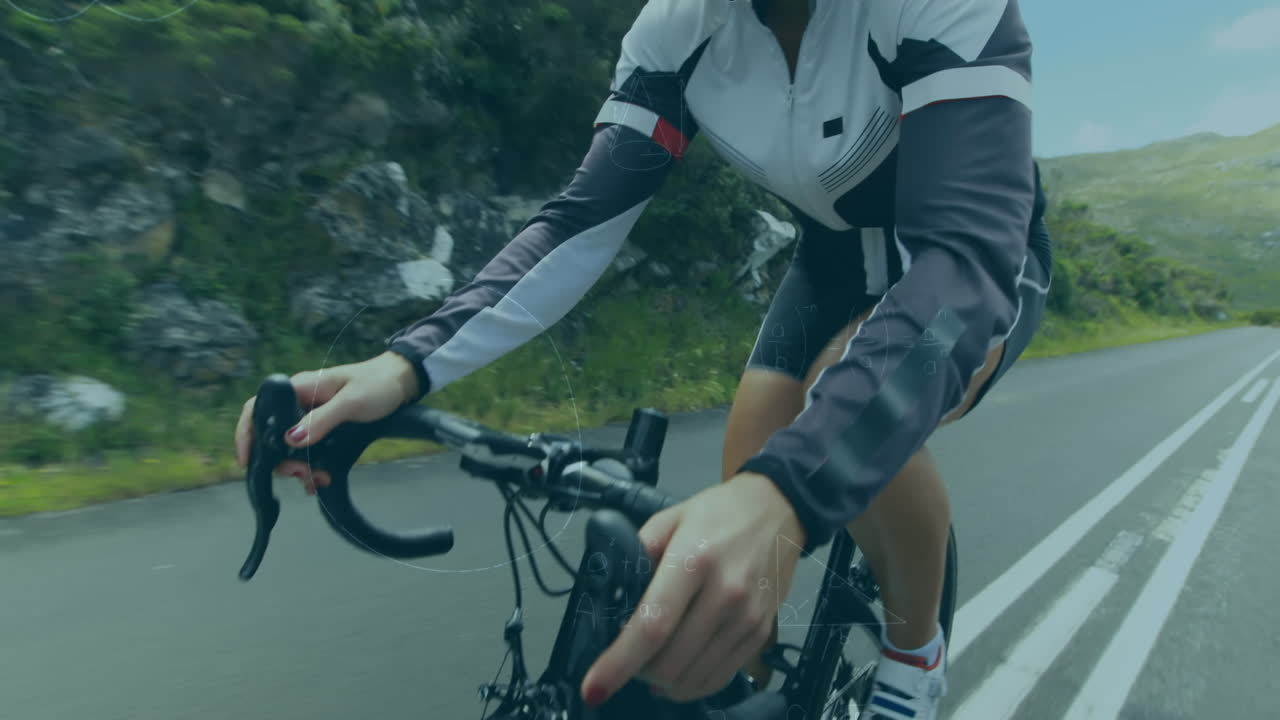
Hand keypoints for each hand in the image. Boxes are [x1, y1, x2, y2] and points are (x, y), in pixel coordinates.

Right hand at [233, 351, 420, 491]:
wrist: (402, 382)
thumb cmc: (378, 385)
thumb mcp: (352, 403)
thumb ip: (321, 420)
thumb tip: (290, 439)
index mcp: (299, 389)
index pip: (257, 408)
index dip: (246, 434)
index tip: (247, 461)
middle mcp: (300, 402)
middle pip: (272, 436)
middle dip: (282, 461)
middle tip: (302, 475)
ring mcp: (311, 416)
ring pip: (290, 447)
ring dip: (299, 467)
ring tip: (319, 480)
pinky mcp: (324, 427)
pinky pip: (307, 451)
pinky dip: (310, 467)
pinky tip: (320, 481)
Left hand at [581, 472, 806, 704]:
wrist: (777, 509)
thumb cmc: (719, 513)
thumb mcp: (669, 518)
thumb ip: (637, 553)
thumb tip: (610, 594)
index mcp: (694, 560)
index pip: (652, 624)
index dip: (619, 662)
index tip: (594, 686)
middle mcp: (725, 594)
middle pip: (670, 661)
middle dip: (636, 671)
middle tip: (626, 657)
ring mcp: (746, 618)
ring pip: (693, 678)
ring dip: (662, 682)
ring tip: (651, 664)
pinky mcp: (760, 633)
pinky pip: (719, 678)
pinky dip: (691, 685)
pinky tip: (677, 673)